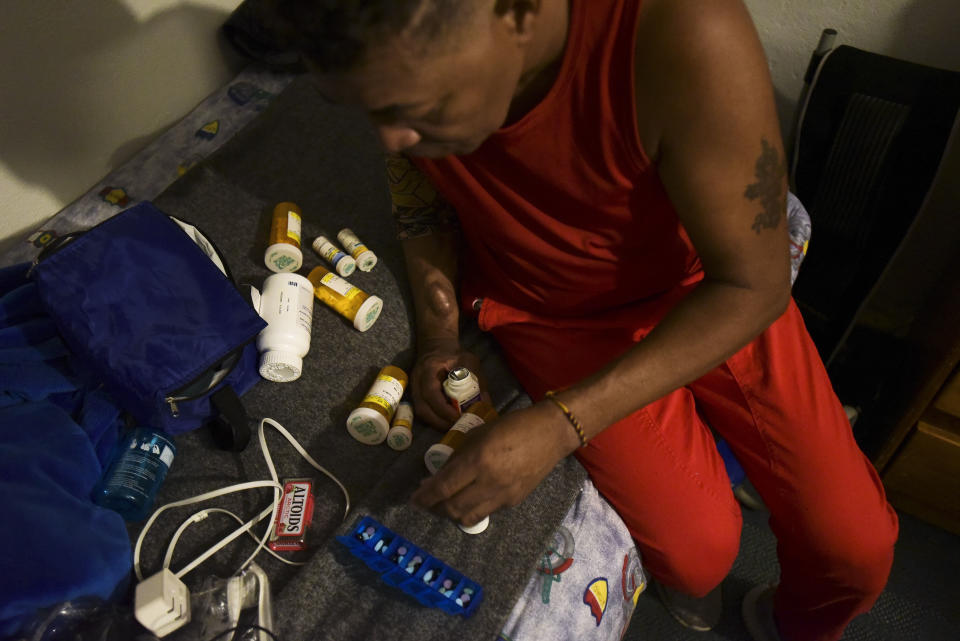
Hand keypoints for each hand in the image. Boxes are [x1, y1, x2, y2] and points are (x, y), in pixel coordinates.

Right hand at [410, 337, 486, 428]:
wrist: (437, 346)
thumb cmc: (454, 354)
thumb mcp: (468, 361)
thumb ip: (476, 380)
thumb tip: (485, 403)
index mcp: (428, 369)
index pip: (431, 393)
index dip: (443, 409)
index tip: (458, 417)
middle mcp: (417, 381)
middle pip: (423, 408)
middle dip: (440, 421)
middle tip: (458, 426)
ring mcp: (414, 389)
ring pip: (421, 413)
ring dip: (438, 423)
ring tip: (455, 427)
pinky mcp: (417, 396)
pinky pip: (424, 412)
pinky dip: (436, 420)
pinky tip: (448, 422)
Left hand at [410, 400, 578, 526]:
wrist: (551, 433)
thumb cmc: (512, 426)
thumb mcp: (479, 434)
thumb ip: (459, 456)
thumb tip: (440, 475)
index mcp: (478, 460)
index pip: (443, 487)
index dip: (425, 496)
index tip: (414, 499)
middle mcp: (489, 482)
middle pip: (452, 507)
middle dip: (433, 508)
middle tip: (425, 502)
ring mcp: (503, 495)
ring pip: (467, 517)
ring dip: (450, 514)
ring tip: (442, 505)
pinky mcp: (514, 502)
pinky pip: (485, 512)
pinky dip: (470, 510)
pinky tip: (465, 500)